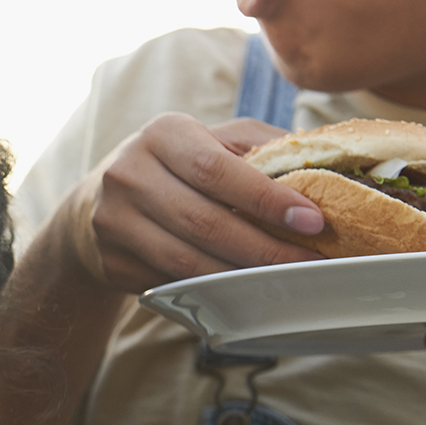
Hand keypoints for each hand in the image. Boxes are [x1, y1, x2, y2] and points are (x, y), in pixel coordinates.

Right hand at [84, 114, 325, 291]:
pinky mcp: (112, 263)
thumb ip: (259, 146)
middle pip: (204, 222)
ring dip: (242, 275)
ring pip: (188, 260)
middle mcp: (128, 174)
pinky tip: (243, 289)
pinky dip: (212, 290)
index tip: (313, 221)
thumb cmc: (175, 166)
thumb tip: (327, 164)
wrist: (99, 202)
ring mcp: (113, 222)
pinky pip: (172, 283)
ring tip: (283, 279)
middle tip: (308, 261)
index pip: (216, 169)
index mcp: (161, 134)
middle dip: (264, 247)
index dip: (266, 199)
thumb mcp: (210, 140)